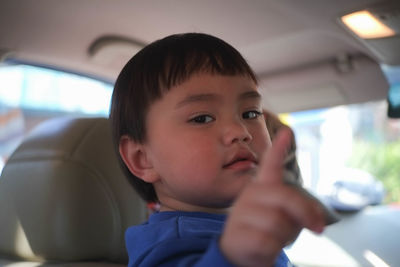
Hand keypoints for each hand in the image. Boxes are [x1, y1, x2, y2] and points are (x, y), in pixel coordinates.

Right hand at [220, 128, 325, 266]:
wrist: (237, 251)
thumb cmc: (263, 228)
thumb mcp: (282, 216)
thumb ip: (298, 209)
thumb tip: (316, 217)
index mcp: (261, 187)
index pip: (269, 165)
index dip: (278, 149)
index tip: (286, 132)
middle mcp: (250, 196)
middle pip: (285, 197)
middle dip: (304, 214)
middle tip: (318, 229)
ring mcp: (241, 214)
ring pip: (278, 222)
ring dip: (285, 237)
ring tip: (275, 238)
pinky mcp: (237, 235)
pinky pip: (268, 242)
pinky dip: (273, 250)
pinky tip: (264, 247)